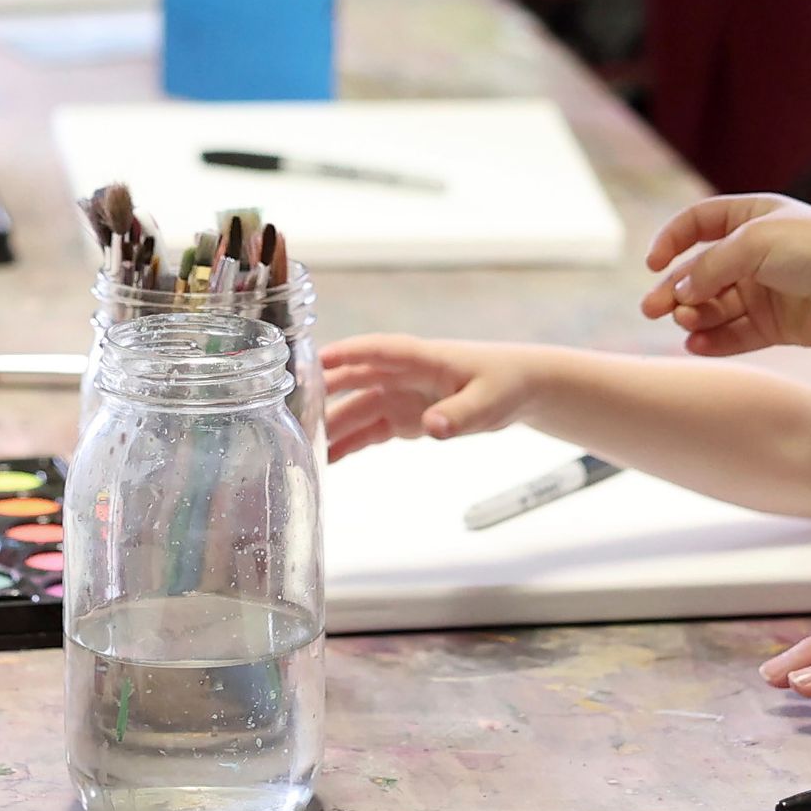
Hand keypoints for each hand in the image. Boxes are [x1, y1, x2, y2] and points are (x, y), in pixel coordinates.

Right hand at [318, 335, 536, 457]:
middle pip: (357, 380)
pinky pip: (370, 430)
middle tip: (290, 406)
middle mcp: (403, 375)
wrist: (520, 389)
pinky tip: (328, 459)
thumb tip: (432, 426)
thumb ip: (460, 414)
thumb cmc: (506, 384)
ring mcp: (401, 396)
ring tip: (301, 445)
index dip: (349, 353)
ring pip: (358, 409)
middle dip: (324, 391)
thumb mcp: (489, 401)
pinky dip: (350, 443)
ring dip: (333, 425)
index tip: (317, 359)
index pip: (379, 351)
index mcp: (423, 359)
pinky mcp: (404, 418)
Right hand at [641, 195, 810, 353]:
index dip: (671, 241)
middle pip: (699, 272)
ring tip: (685, 323)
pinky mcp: (774, 325)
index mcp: (750, 219)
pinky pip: (733, 334)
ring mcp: (763, 291)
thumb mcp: (754, 241)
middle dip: (674, 289)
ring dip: (693, 314)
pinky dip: (713, 340)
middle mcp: (753, 254)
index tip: (653, 263)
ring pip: (713, 306)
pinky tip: (696, 343)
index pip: (697, 224)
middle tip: (652, 309)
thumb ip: (711, 266)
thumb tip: (682, 292)